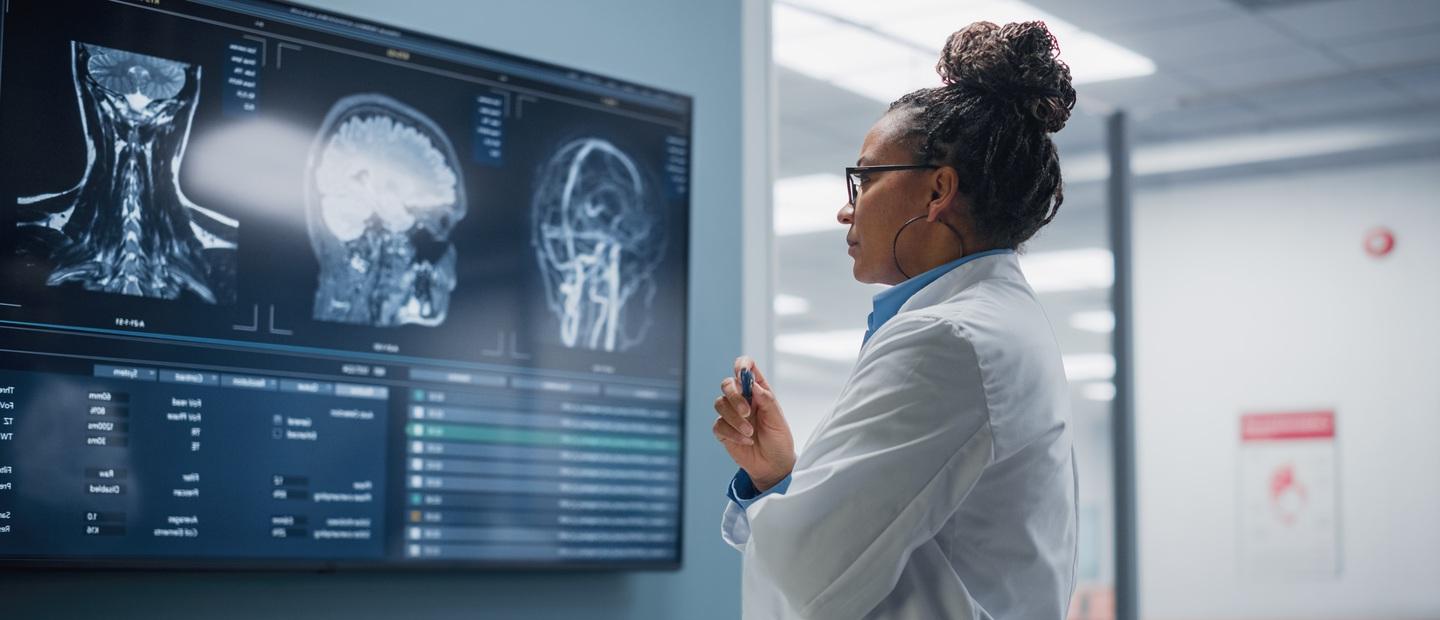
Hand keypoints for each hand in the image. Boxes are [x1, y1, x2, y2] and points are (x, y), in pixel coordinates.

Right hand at [712, 356, 794, 490]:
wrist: (773, 465)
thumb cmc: (778, 439)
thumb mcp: (777, 419)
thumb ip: (766, 400)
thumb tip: (752, 383)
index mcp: (758, 391)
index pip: (746, 368)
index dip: (742, 365)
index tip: (741, 373)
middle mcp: (742, 399)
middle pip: (727, 384)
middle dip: (734, 397)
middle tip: (747, 413)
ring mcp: (731, 415)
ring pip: (720, 404)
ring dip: (735, 419)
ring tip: (750, 433)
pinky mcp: (723, 431)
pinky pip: (719, 425)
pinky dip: (732, 433)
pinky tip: (746, 441)